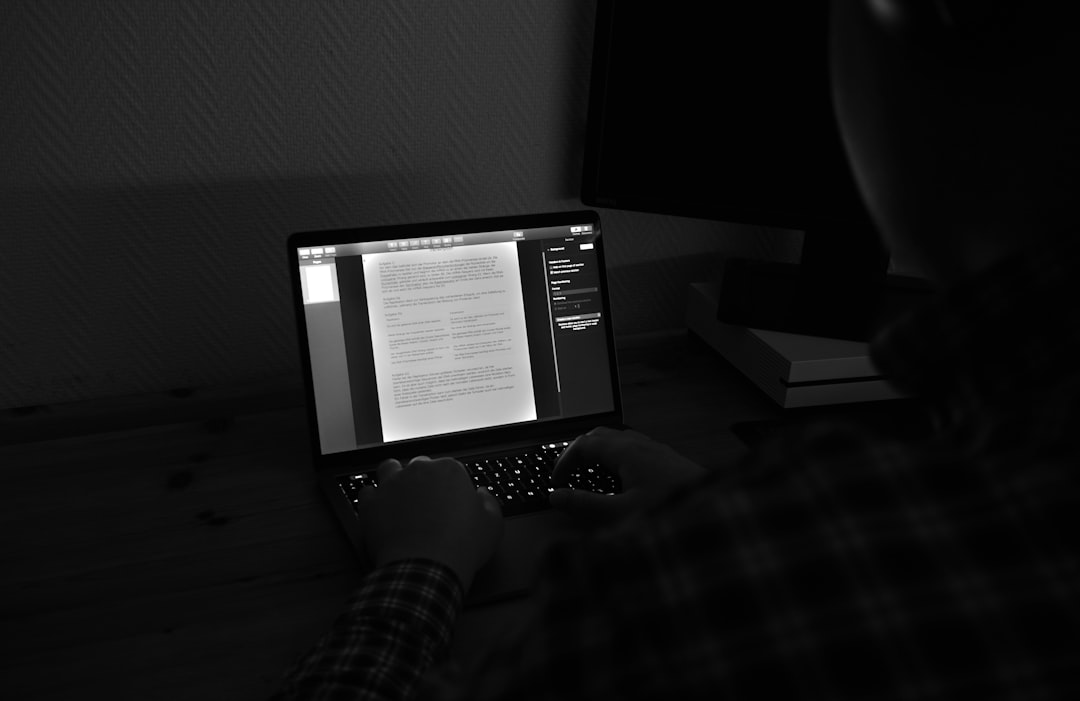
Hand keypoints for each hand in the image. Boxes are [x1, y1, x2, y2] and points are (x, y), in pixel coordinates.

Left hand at [358, 456, 502, 590]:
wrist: (426, 568)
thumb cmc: (460, 546)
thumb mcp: (492, 525)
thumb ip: (488, 502)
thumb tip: (482, 495)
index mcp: (449, 470)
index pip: (450, 468)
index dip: (452, 486)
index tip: (453, 502)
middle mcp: (419, 470)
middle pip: (420, 465)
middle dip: (424, 480)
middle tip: (429, 504)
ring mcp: (392, 485)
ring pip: (390, 468)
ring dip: (395, 478)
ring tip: (401, 496)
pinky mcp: (372, 503)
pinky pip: (367, 492)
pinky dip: (373, 499)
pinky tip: (381, 510)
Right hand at [549, 427, 706, 523]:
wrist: (717, 513)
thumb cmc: (672, 510)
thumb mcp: (620, 512)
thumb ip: (584, 505)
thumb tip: (557, 497)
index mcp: (626, 452)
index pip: (583, 444)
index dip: (564, 461)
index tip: (556, 482)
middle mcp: (642, 446)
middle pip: (600, 437)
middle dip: (579, 454)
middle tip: (568, 475)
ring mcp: (657, 451)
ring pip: (619, 441)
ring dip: (599, 455)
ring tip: (591, 478)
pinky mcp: (669, 461)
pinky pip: (635, 450)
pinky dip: (617, 460)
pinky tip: (622, 483)